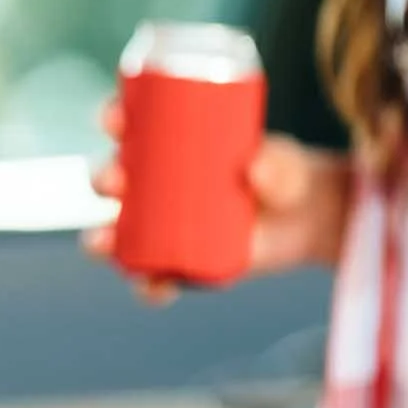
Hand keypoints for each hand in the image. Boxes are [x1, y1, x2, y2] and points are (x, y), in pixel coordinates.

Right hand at [84, 103, 348, 303]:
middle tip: (116, 181)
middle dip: (103, 179)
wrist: (305, 220)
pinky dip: (148, 286)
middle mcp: (155, 185)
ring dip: (103, 238)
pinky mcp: (178, 262)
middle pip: (113, 180)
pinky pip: (152, 278)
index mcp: (169, 146)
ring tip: (105, 243)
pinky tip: (154, 288)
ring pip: (118, 232)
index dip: (113, 119)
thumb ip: (278, 163)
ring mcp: (162, 226)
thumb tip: (256, 169)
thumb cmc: (286, 176)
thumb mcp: (287, 164)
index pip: (130, 126)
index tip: (114, 120)